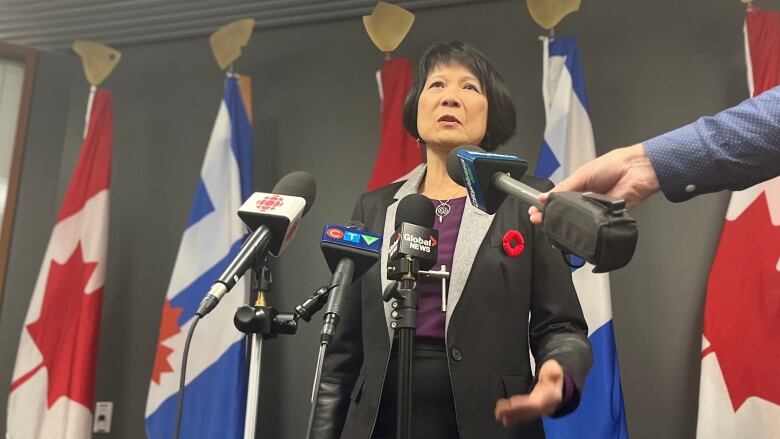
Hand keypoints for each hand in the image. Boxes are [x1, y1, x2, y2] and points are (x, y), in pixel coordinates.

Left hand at [494, 359, 563, 426]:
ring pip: (525, 414)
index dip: (523, 404)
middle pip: (528, 411)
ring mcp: (540, 410)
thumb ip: (553, 372)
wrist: (559, 384)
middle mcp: (545, 407)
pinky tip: (505, 418)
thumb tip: (553, 372)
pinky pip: (524, 415)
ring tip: (499, 415)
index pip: (535, 403)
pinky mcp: (534, 411)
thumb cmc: (554, 375)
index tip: (511, 403)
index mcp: (550, 397)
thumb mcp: (555, 370)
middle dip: (514, 412)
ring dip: (512, 415)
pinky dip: (514, 416)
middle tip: (499, 411)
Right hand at [528, 144, 660, 223]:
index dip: (544, 207)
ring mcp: (595, 211)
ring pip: (577, 223)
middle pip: (564, 214)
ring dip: (566, 225)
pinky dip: (585, 229)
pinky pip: (593, 227)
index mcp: (576, 188)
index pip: (556, 200)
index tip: (534, 212)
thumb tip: (544, 197)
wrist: (637, 171)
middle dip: (551, 218)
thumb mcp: (582, 174)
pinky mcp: (606, 219)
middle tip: (540, 221)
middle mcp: (584, 201)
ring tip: (553, 226)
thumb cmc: (613, 165)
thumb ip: (563, 188)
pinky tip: (576, 229)